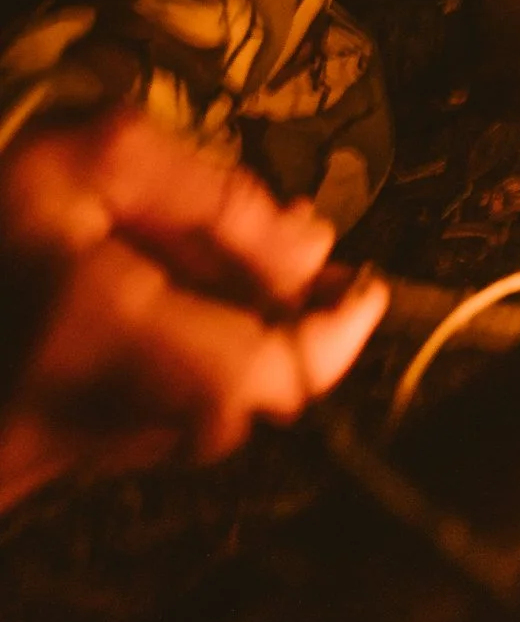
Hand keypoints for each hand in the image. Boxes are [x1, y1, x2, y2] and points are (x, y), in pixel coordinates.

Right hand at [0, 110, 386, 513]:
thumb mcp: (92, 159)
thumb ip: (211, 198)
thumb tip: (311, 249)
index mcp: (107, 335)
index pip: (272, 378)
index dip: (337, 338)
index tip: (367, 284)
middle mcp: (101, 417)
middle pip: (248, 401)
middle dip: (285, 328)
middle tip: (290, 257)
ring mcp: (71, 454)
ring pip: (206, 412)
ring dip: (233, 340)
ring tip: (204, 263)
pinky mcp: (51, 462)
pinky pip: (155, 416)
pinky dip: (181, 358)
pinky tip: (149, 297)